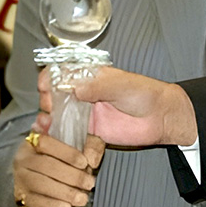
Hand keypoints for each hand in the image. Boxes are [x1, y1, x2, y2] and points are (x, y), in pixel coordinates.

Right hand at [14, 131, 104, 206]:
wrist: (39, 175)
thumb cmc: (61, 157)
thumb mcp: (75, 144)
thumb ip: (87, 145)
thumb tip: (92, 159)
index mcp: (34, 141)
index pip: (47, 144)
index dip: (67, 153)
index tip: (84, 163)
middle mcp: (23, 159)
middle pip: (46, 165)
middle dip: (71, 176)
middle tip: (89, 184)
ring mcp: (20, 178)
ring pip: (40, 184)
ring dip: (64, 193)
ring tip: (82, 198)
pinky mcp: (21, 197)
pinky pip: (36, 202)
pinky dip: (53, 206)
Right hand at [36, 66, 197, 147]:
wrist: (160, 117)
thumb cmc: (144, 94)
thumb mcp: (120, 84)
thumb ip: (97, 86)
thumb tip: (73, 87)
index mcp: (91, 75)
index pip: (64, 72)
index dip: (51, 77)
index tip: (45, 85)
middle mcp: (85, 92)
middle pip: (56, 93)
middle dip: (47, 98)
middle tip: (48, 105)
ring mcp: (87, 111)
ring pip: (60, 112)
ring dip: (48, 116)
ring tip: (45, 121)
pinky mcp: (91, 130)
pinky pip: (70, 131)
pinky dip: (57, 132)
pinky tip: (50, 134)